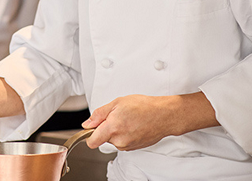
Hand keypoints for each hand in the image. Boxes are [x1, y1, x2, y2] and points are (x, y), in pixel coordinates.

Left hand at [82, 93, 218, 150]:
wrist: (164, 115)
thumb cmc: (144, 106)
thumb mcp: (117, 103)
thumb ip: (99, 114)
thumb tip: (87, 124)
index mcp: (113, 128)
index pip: (92, 142)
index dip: (89, 134)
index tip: (91, 128)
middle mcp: (120, 140)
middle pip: (104, 138)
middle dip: (106, 128)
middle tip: (117, 116)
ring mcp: (128, 146)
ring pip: (114, 140)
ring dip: (117, 131)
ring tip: (128, 119)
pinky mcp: (135, 148)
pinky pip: (124, 142)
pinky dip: (125, 134)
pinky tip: (133, 125)